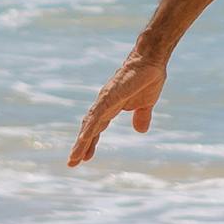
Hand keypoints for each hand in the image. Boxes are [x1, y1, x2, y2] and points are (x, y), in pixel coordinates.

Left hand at [66, 48, 169, 165]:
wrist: (151, 60)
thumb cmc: (148, 78)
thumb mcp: (146, 104)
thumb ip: (141, 117)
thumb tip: (140, 131)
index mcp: (111, 107)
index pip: (97, 128)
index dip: (90, 143)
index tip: (85, 157)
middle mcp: (104, 105)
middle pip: (89, 129)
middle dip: (81, 146)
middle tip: (72, 163)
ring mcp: (105, 101)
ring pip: (89, 125)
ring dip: (81, 142)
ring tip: (74, 158)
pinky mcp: (108, 97)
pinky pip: (96, 116)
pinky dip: (89, 129)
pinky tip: (82, 140)